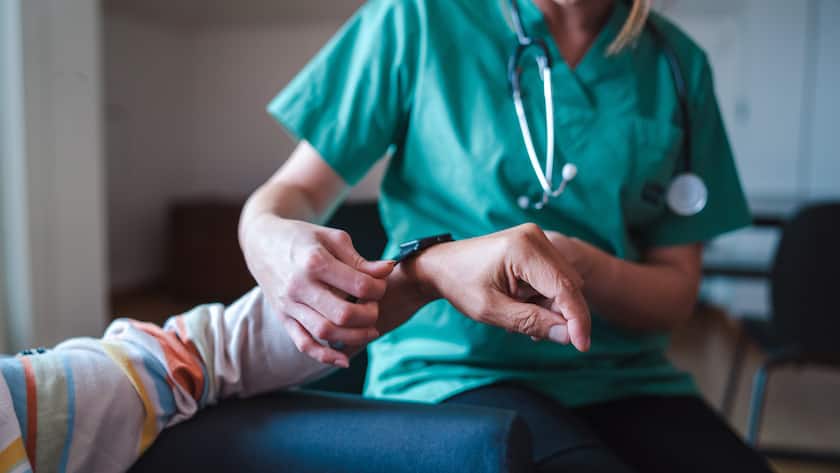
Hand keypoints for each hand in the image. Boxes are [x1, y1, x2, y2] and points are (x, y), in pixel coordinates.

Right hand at [241, 214, 394, 366]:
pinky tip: (345, 360)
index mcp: (315, 262)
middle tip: (375, 308)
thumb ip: (360, 260)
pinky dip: (325, 356)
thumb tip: (388, 269)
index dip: (378, 288)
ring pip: (324, 332)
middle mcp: (299, 286)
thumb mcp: (333, 239)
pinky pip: (303, 344)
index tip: (381, 285)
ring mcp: (289, 305)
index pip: (358, 285)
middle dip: (369, 315)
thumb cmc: (304, 238)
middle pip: (343, 313)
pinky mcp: (283, 318)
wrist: (263, 242)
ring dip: (354, 337)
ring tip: (370, 331)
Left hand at [406, 224, 590, 350]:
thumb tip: (568, 337)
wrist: (441, 265)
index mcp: (524, 248)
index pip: (565, 287)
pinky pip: (554, 277)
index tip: (582, 346)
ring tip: (519, 315)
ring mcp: (536, 239)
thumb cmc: (460, 285)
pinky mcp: (535, 245)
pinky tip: (523, 305)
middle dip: (562, 314)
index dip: (577, 319)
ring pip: (564, 283)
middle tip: (534, 334)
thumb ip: (532, 322)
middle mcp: (535, 237)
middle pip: (569, 285)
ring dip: (551, 306)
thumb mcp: (492, 310)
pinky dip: (545, 297)